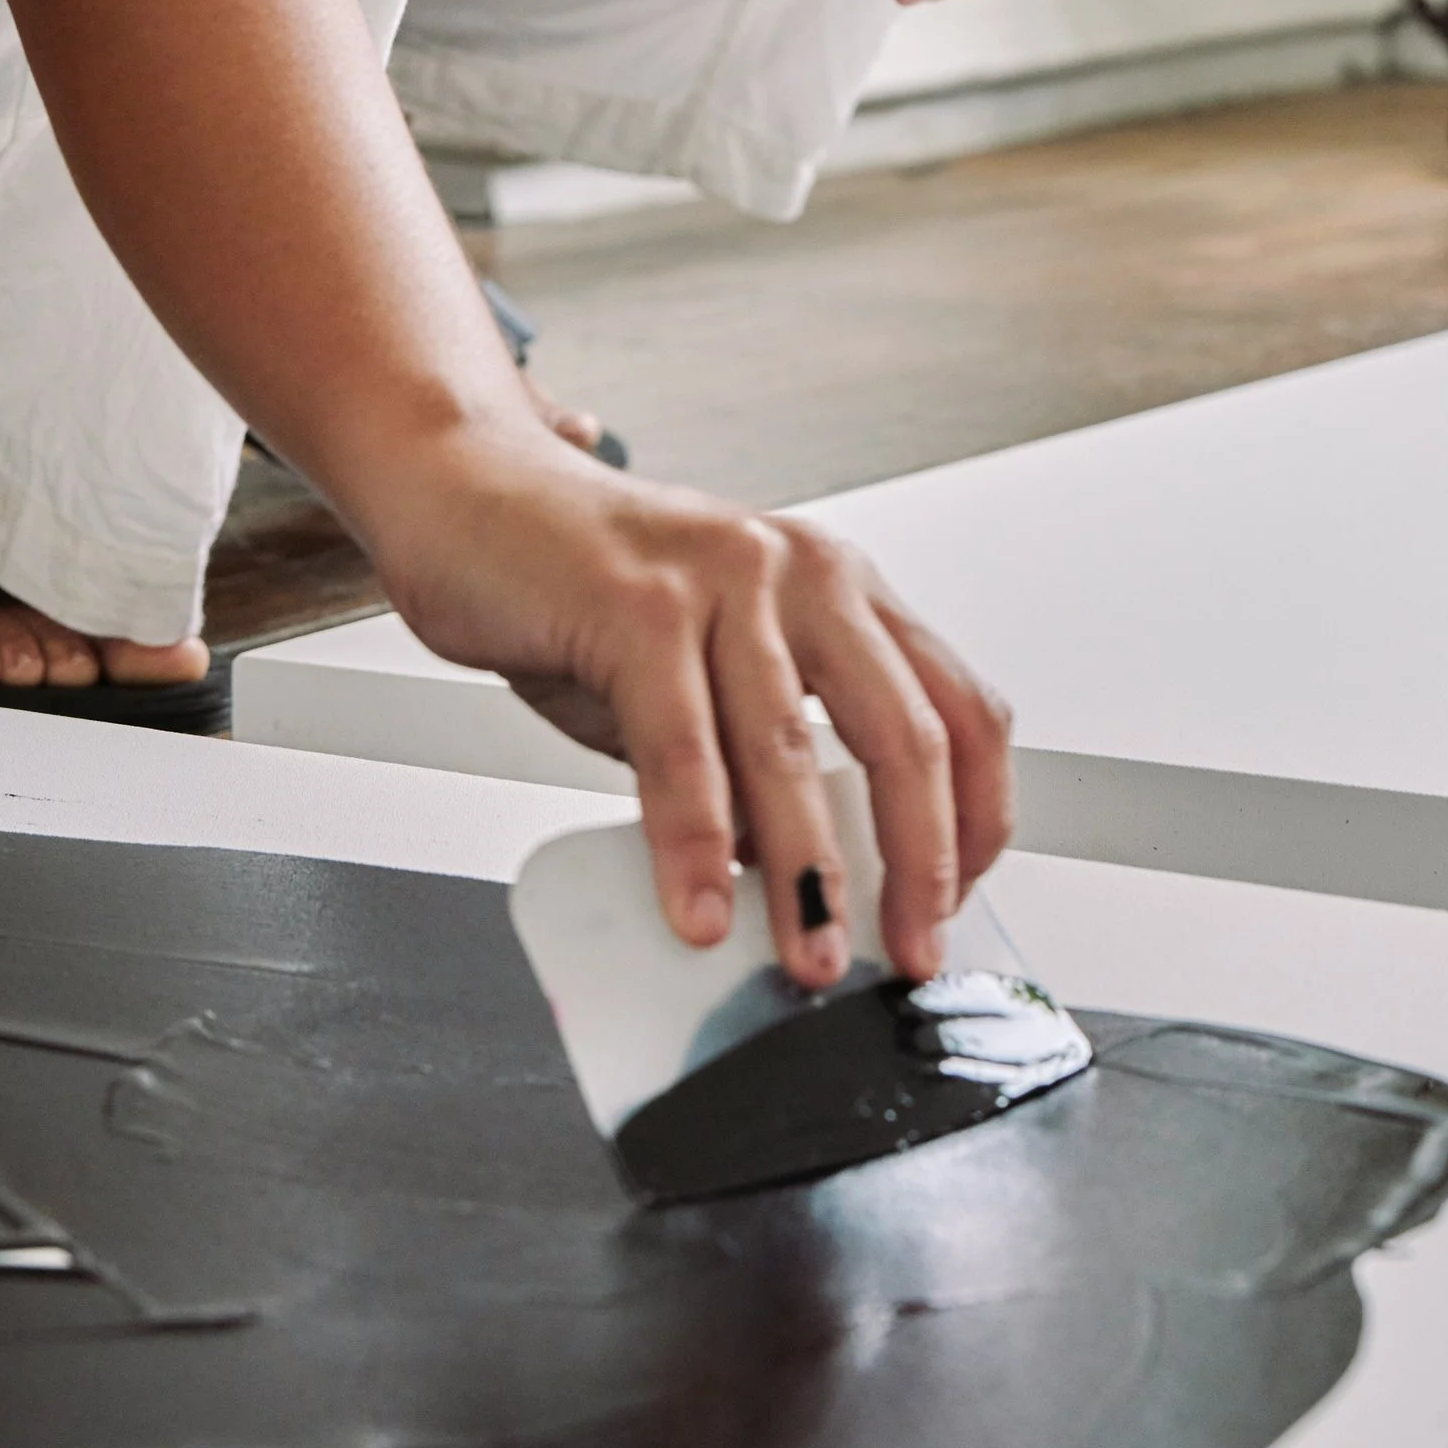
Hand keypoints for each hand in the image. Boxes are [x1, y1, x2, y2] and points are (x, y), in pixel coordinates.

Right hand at [369, 428, 1013, 976]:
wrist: (472, 491)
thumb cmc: (591, 588)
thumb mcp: (706, 673)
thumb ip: (758, 763)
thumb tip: (798, 880)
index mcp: (840, 588)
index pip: (960, 708)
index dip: (975, 818)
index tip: (955, 903)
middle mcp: (802, 571)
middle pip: (907, 733)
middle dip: (919, 863)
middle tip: (909, 952)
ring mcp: (724, 577)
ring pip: (790, 747)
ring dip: (808, 874)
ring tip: (809, 956)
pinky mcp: (637, 600)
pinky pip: (681, 743)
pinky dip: (694, 841)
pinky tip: (697, 905)